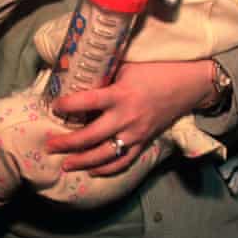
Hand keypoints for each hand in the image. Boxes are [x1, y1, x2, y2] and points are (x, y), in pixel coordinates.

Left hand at [46, 60, 213, 175]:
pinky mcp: (144, 142)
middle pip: (91, 136)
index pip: (88, 102)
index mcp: (120, 94)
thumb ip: (104, 75)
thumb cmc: (154, 71)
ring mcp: (136, 133)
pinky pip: (124, 161)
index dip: (68, 105)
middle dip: (68, 143)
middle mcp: (126, 117)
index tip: (54, 106)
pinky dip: (107, 169)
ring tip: (65, 164)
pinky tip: (91, 171)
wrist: (188, 85)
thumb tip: (77, 74)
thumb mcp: (126, 67)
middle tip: (49, 145)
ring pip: (105, 154)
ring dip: (83, 161)